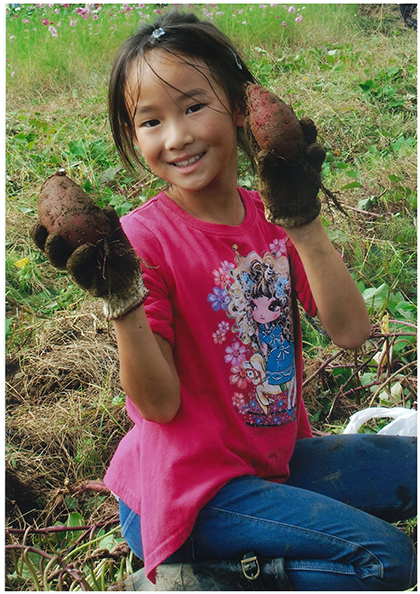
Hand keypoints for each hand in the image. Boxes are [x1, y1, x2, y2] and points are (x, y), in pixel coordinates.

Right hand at [31, 178, 147, 319]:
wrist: (134, 281)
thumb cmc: (123, 259)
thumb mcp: (118, 238)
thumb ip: (111, 224)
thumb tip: (105, 208)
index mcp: (74, 249)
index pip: (53, 239)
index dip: (42, 229)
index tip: (39, 215)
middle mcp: (72, 262)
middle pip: (49, 251)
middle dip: (40, 239)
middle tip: (41, 226)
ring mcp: (78, 274)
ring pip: (59, 262)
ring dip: (54, 248)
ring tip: (56, 236)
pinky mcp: (87, 285)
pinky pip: (77, 270)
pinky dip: (79, 256)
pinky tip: (87, 247)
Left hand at [244, 84, 326, 227]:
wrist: (292, 211)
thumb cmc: (275, 195)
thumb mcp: (267, 182)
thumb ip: (267, 169)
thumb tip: (266, 154)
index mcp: (272, 148)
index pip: (268, 129)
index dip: (266, 115)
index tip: (262, 101)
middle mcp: (287, 147)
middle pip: (289, 125)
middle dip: (290, 114)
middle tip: (288, 106)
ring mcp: (301, 153)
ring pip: (306, 135)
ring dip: (307, 128)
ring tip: (305, 123)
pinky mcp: (313, 162)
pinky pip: (317, 152)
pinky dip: (315, 149)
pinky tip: (312, 149)